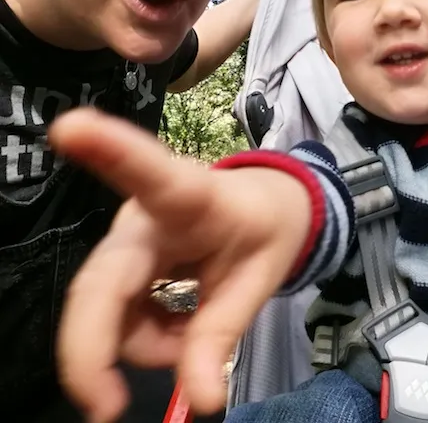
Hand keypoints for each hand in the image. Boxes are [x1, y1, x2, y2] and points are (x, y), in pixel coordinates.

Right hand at [49, 108, 311, 421]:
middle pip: (100, 284)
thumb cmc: (263, 228)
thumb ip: (223, 333)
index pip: (151, 173)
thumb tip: (198, 402)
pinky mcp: (116, 262)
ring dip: (147, 344)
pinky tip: (177, 323)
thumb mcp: (259, 278)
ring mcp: (123, 240)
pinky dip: (145, 337)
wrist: (262, 209)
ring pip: (107, 313)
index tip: (70, 127)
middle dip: (92, 349)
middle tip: (106, 407)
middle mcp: (141, 216)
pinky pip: (116, 318)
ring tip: (198, 333)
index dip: (110, 149)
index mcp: (189, 198)